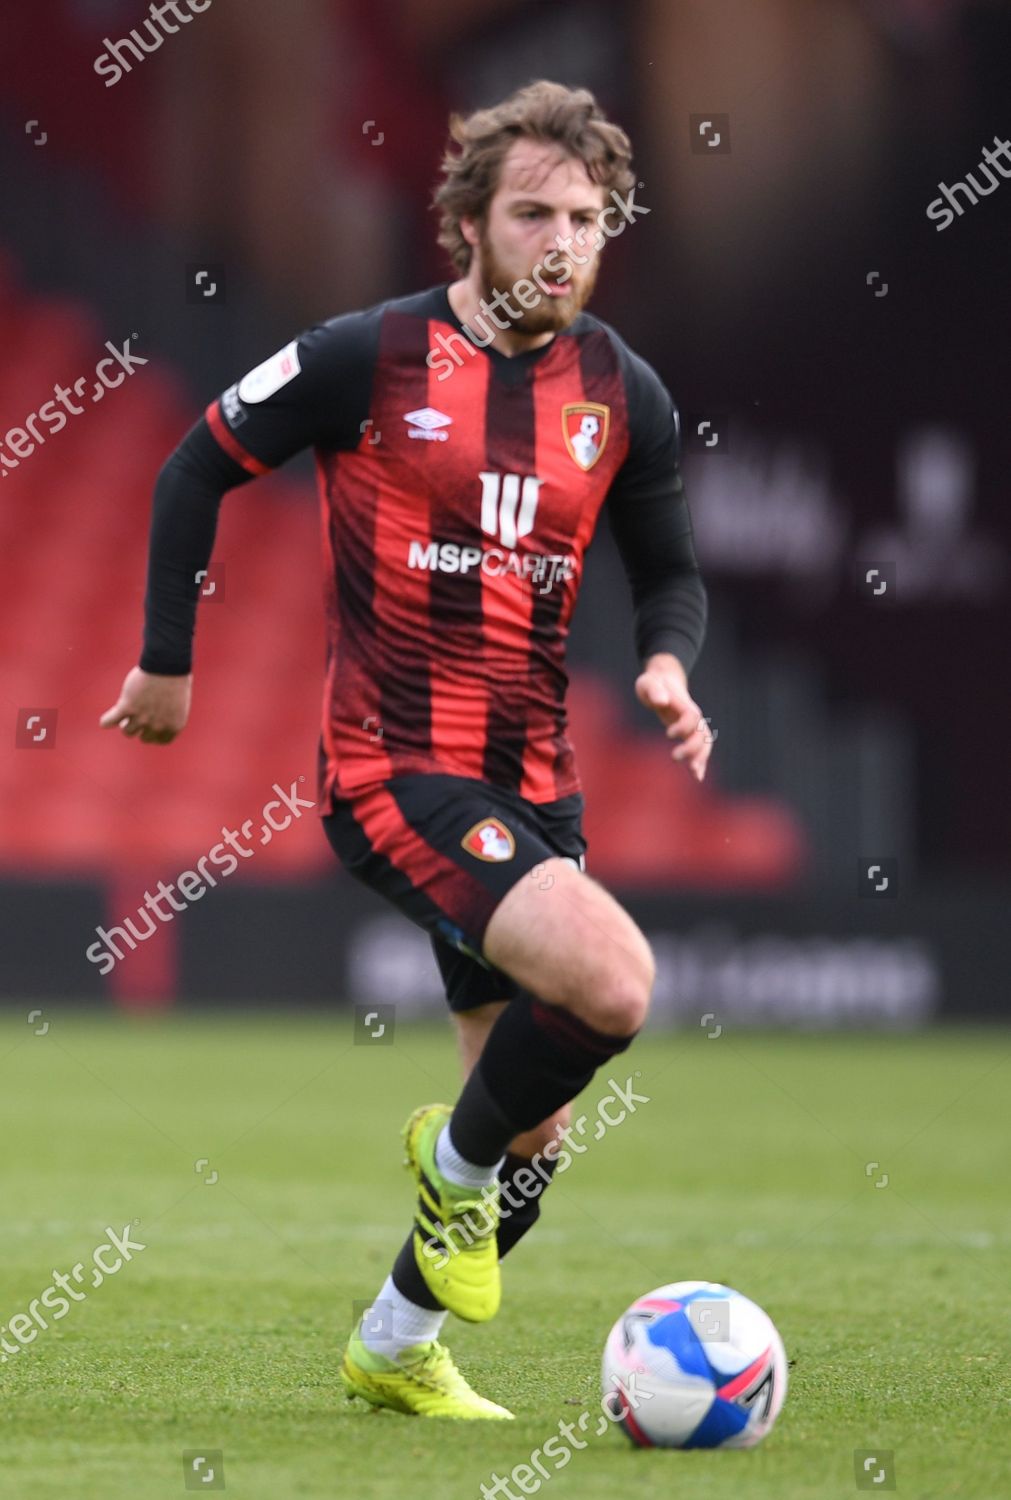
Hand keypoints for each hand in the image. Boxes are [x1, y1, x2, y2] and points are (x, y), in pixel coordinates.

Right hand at [100, 667, 191, 743]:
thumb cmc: (175, 676)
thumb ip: (167, 714)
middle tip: (138, 715)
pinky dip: (106, 722)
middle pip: (143, 737)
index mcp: (174, 725)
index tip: (149, 727)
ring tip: (125, 714)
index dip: (153, 734)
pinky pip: (110, 721)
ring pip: (128, 731)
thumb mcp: (177, 701)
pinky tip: (105, 721)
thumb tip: (154, 721)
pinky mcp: (126, 707)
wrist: (166, 664)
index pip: (160, 740)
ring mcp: (141, 718)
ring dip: (126, 724)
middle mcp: (157, 725)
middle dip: (141, 728)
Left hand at [635, 654, 712, 782]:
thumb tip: (661, 701)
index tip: (668, 733)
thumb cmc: (653, 683)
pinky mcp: (689, 733)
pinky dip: (700, 762)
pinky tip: (697, 777)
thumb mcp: (648, 683)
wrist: (663, 682)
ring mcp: (693, 725)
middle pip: (702, 733)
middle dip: (692, 747)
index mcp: (684, 704)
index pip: (692, 717)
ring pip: (705, 743)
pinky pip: (700, 748)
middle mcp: (693, 716)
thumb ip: (654, 690)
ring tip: (694, 774)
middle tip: (675, 756)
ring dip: (701, 758)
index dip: (684, 726)